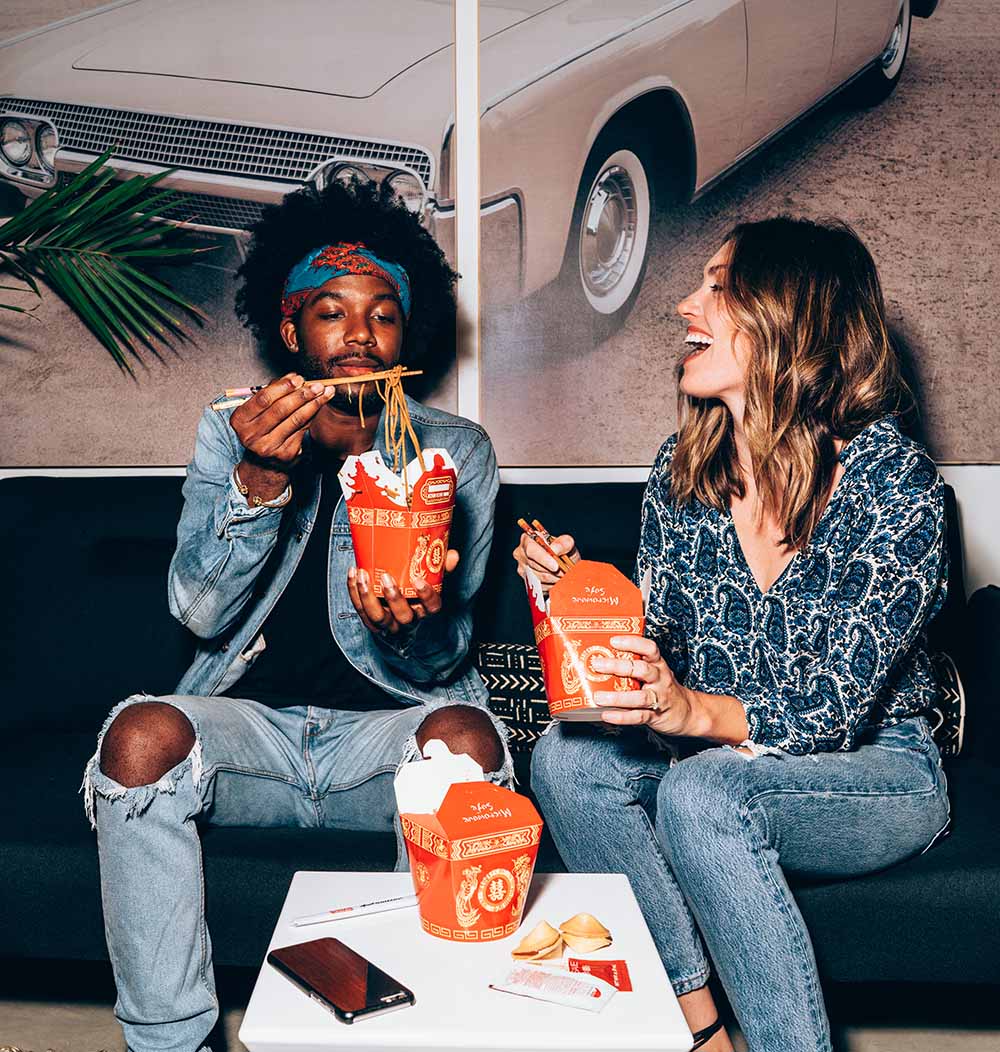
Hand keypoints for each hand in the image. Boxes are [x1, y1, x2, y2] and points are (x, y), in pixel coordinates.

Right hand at [230, 373, 335, 499]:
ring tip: (324, 393)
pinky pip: (302, 430)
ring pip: (294, 420)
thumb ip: (274, 392)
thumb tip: (294, 377)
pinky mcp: (284, 454)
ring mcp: (268, 447)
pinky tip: (319, 407)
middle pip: (280, 409)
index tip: (298, 378)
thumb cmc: (262, 428)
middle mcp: (251, 435)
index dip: (283, 387)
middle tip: (317, 385)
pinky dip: (312, 416)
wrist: (263, 462)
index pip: (263, 399)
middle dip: (301, 395)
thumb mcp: (259, 410)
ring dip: (313, 404)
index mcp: (240, 420)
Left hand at [347, 550, 459, 636]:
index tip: (419, 581)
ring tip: (363, 575)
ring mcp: (388, 623)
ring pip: (377, 618)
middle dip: (394, 598)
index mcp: (425, 609)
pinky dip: (354, 592)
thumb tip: (453, 554)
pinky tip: (353, 573)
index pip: (432, 607)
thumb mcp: (432, 579)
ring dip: (368, 596)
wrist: (396, 610)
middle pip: (403, 617)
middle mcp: (407, 620)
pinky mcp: (370, 621)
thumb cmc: (415, 590)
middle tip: (386, 578)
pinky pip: (360, 610)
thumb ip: (441, 567)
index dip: (426, 596)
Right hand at [512, 532, 579, 591]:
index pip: (531, 549)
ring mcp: (522, 569)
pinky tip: (557, 579)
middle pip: (535, 566)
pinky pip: (540, 587)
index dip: (543, 559)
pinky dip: (551, 585)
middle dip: (553, 570)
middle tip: (565, 571)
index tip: (556, 566)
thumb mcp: (567, 543)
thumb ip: (563, 543)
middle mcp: (521, 554)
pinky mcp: (526, 582)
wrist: (563, 562)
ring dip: (554, 578)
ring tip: (563, 574)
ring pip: (539, 578)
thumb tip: (554, 549)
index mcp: (528, 539)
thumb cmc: (562, 550)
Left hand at [590, 635, 695, 735]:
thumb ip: (633, 664)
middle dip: (618, 666)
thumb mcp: (653, 671)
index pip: (649, 649)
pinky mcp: (655, 716)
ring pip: (640, 697)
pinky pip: (638, 717)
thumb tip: (601, 657)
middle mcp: (660, 679)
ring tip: (599, 697)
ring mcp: (658, 698)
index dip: (632, 643)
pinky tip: (607, 714)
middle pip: (642, 670)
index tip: (614, 641)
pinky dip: (621, 717)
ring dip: (617, 697)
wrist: (686, 711)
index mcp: (658, 664)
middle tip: (597, 665)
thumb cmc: (662, 687)